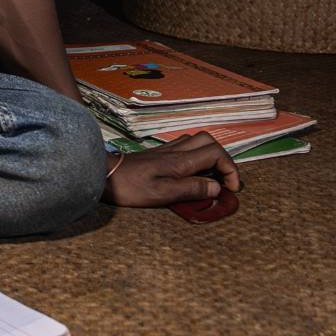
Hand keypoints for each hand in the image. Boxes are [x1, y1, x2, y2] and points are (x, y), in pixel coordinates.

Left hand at [104, 133, 241, 206]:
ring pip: (197, 142)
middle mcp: (177, 151)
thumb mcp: (162, 194)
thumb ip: (191, 189)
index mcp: (180, 161)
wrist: (104, 175)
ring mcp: (167, 150)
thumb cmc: (131, 187)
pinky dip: (196, 156)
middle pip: (209, 141)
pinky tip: (191, 172)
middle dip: (223, 159)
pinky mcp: (159, 154)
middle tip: (223, 181)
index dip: (230, 169)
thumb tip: (216, 188)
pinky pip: (185, 147)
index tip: (231, 188)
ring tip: (210, 178)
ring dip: (210, 157)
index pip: (216, 153)